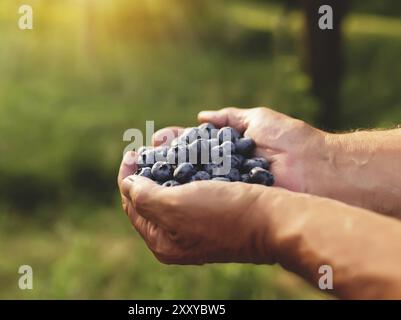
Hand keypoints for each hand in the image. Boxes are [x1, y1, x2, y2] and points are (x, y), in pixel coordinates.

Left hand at [117, 152, 274, 264]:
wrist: (273, 220)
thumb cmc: (224, 213)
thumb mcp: (175, 206)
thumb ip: (143, 196)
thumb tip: (128, 184)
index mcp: (162, 242)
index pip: (132, 206)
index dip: (127, 176)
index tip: (130, 152)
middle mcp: (176, 239)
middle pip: (149, 201)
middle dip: (144, 174)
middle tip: (143, 150)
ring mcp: (195, 228)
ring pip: (170, 194)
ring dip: (163, 171)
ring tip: (162, 149)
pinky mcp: (213, 215)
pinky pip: (190, 191)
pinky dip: (184, 175)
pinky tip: (185, 159)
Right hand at [154, 107, 326, 193]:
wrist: (315, 170)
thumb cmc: (290, 142)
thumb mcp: (257, 120)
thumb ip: (229, 117)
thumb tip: (201, 117)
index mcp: (225, 151)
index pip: (189, 145)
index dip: (170, 143)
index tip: (154, 141)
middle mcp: (220, 171)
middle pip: (182, 165)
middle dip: (159, 160)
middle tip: (137, 158)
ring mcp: (223, 190)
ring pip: (185, 184)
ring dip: (161, 179)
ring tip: (140, 173)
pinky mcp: (229, 205)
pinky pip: (199, 201)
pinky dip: (178, 197)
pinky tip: (159, 192)